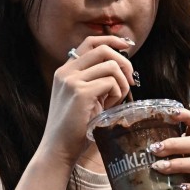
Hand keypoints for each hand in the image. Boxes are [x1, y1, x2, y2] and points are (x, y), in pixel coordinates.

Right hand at [40, 35, 137, 167]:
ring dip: (121, 83)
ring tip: (115, 101)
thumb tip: (123, 68)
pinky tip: (109, 107)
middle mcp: (66, 72)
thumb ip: (96, 81)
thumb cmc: (75, 128)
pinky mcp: (81, 93)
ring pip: (111, 66)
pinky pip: (111, 83)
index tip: (127, 46)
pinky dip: (118, 94)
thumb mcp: (84, 98)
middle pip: (103, 49)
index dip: (111, 40)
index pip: (90, 42)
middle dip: (124, 62)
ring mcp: (72, 81)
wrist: (59, 149)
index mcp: (65, 71)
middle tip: (131, 80)